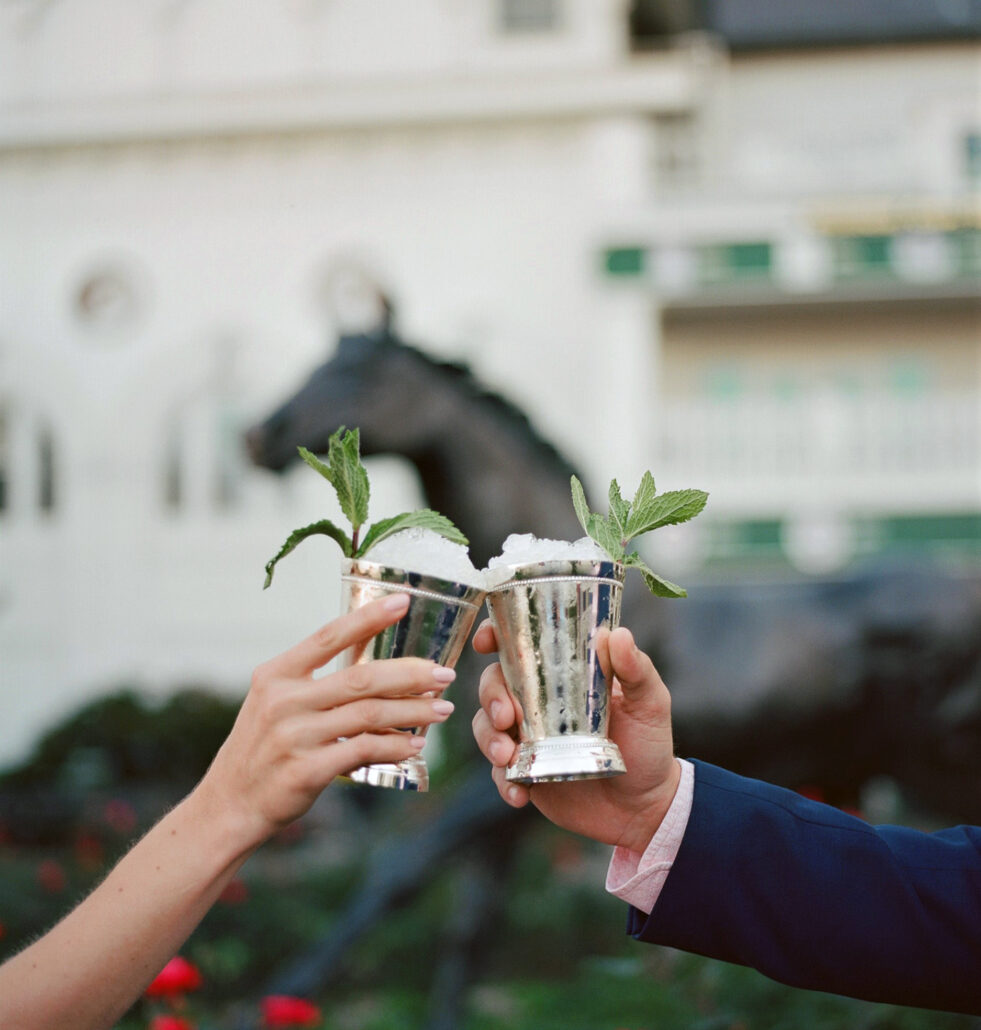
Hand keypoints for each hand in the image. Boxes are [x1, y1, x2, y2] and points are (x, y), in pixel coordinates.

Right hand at [196, 593, 456, 851]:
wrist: (229, 804)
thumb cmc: (262, 748)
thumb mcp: (276, 701)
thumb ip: (316, 678)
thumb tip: (374, 653)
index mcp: (276, 674)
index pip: (329, 636)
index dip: (368, 618)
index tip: (403, 602)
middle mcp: (283, 700)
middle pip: (361, 678)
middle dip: (410, 674)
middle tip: (444, 674)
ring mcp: (294, 736)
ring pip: (369, 714)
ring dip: (413, 711)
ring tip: (442, 709)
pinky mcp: (305, 770)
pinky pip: (363, 750)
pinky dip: (394, 746)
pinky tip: (415, 745)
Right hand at [471, 620, 679, 855]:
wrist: (645, 807)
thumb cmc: (649, 746)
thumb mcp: (650, 703)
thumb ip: (637, 670)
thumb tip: (617, 634)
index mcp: (564, 675)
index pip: (521, 646)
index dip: (496, 636)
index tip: (486, 642)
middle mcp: (539, 702)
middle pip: (494, 683)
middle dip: (491, 696)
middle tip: (506, 717)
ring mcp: (530, 738)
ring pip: (487, 726)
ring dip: (488, 738)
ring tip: (506, 757)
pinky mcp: (527, 773)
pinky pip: (500, 773)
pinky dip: (503, 781)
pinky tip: (520, 793)